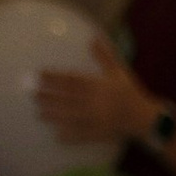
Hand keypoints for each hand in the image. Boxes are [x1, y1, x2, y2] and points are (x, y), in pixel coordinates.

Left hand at [34, 36, 156, 145]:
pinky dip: (70, 137)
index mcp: (97, 86)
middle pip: (67, 98)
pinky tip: (57, 137)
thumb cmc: (129, 92)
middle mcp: (94, 102)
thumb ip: (104, 56)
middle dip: (49, 96)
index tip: (39, 75)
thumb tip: (92, 39)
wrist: (144, 118)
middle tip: (31, 93)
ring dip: (54, 115)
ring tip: (39, 112)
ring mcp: (96, 119)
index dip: (54, 77)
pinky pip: (83, 135)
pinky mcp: (100, 133)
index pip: (71, 80)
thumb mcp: (118, 71)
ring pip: (71, 117)